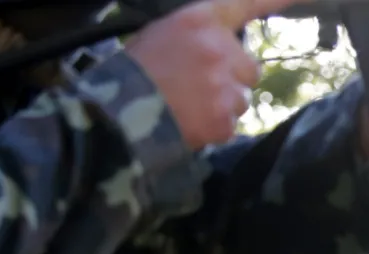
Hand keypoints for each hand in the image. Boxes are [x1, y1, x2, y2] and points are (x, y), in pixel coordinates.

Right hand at [126, 0, 302, 149]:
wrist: (119, 113)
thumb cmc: (137, 69)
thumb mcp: (166, 33)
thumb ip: (201, 35)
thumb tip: (227, 47)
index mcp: (200, 21)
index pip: (247, 4)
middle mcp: (219, 49)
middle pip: (249, 67)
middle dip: (231, 78)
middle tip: (196, 84)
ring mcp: (225, 86)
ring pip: (241, 98)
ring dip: (222, 104)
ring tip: (187, 103)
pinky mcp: (226, 118)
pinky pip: (231, 123)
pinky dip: (215, 126)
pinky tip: (190, 121)